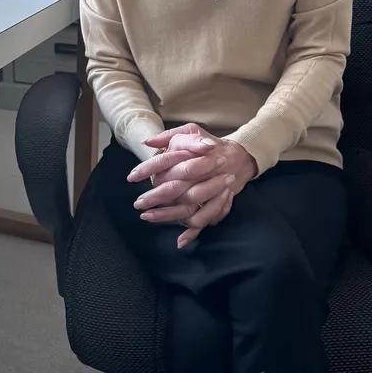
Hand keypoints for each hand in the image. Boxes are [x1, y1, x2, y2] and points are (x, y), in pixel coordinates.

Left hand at [129, 123, 257, 247]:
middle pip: (174, 187)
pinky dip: (193, 232)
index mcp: (191, 155)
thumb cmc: (210, 144)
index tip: (132, 177)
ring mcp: (209, 190)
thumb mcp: (191, 131)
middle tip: (138, 203)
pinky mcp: (216, 203)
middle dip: (155, 197)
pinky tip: (179, 241)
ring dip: (166, 214)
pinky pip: (204, 220)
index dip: (147, 169)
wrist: (239, 157)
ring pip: (187, 206)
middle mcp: (200, 174)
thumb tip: (146, 143)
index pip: (165, 161)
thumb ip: (168, 136)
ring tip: (147, 216)